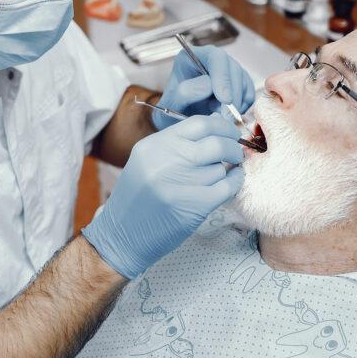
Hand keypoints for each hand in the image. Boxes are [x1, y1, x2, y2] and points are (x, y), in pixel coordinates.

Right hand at [82, 114, 244, 278]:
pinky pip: (227, 187)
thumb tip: (217, 122)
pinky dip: (235, 183)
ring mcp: (179, 183)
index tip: (229, 133)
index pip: (199, 123)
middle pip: (216, 143)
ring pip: (220, 168)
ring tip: (218, 178)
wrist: (122, 235)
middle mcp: (165, 160)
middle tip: (234, 153)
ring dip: (226, 171)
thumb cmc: (138, 198)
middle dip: (232, 147)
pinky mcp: (193, 206)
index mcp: (153, 145)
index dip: (221, 126)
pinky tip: (231, 183)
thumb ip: (178, 143)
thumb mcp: (148, 161)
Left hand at [152, 45, 255, 129]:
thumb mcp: (171, 104)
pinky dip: (243, 107)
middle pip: (233, 68)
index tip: (224, 99)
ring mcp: (227, 71)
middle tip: (226, 117)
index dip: (223, 77)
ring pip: (243, 81)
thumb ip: (185, 92)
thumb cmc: (172, 112)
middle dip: (233, 94)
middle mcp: (212, 60)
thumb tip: (209, 86)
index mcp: (191, 57)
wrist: (179, 124)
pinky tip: (229, 117)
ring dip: (237, 103)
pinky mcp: (238, 85)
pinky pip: (249, 94)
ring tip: (221, 119)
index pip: (215, 57)